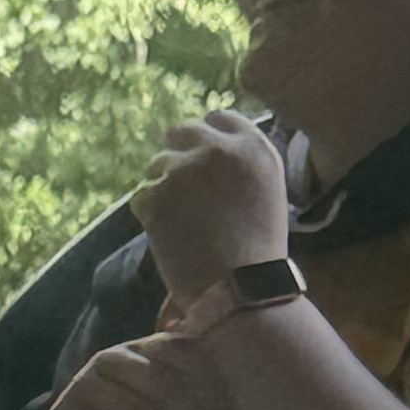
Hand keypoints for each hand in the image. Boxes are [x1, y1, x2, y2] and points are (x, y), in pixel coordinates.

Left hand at [129, 110, 290, 305]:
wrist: (241, 292)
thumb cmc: (259, 254)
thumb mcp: (268, 193)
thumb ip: (242, 163)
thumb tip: (208, 143)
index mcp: (254, 147)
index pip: (219, 118)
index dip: (210, 139)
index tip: (207, 160)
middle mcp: (219, 149)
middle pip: (182, 129)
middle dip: (180, 153)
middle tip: (184, 188)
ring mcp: (185, 169)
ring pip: (157, 164)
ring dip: (164, 187)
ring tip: (185, 224)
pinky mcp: (156, 194)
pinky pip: (142, 196)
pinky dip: (152, 216)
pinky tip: (174, 239)